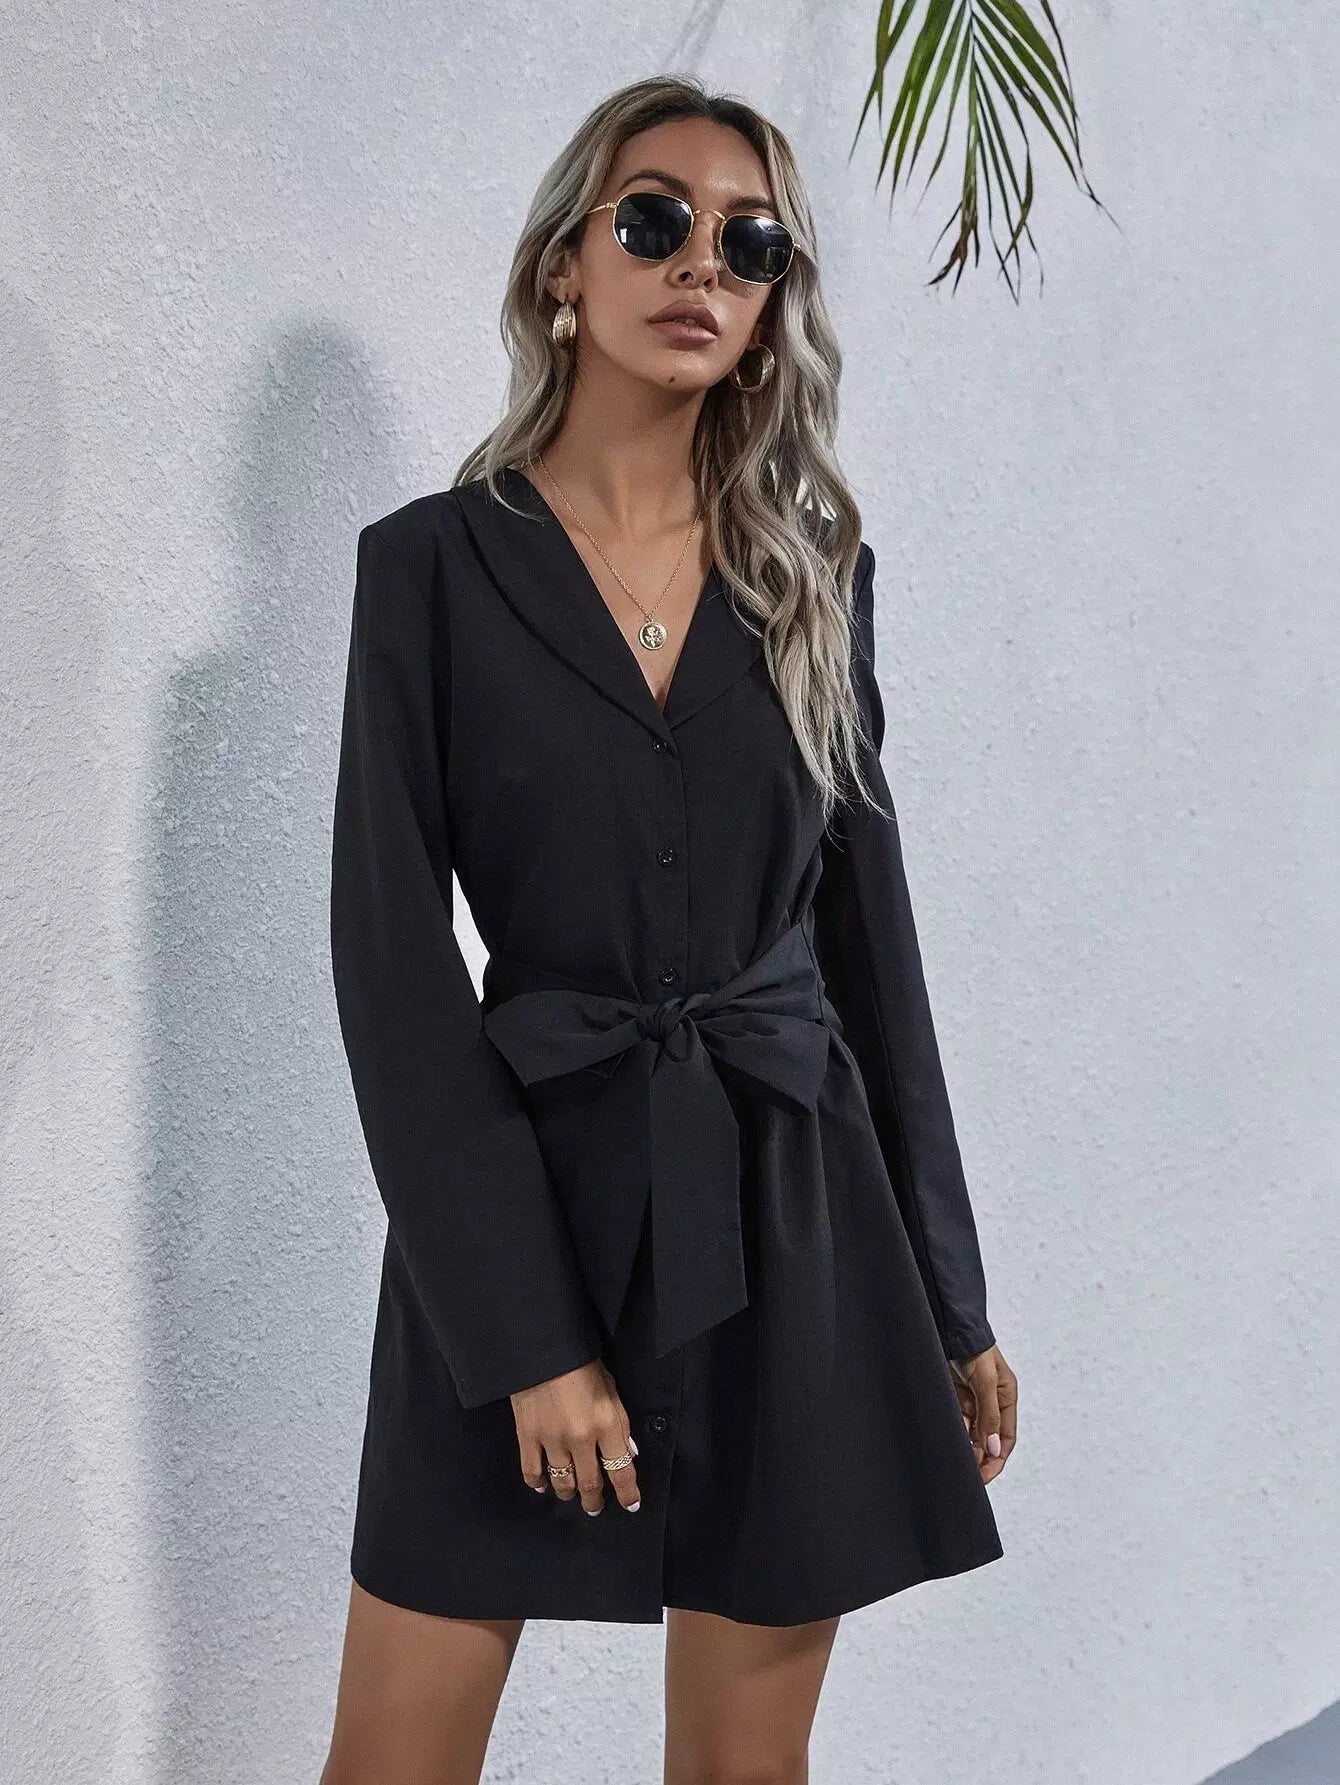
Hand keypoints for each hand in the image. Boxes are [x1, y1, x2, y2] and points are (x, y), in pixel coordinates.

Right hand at [511, 1358, 641, 1515]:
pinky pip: (532, 1472)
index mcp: (606, 1424)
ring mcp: (552, 1441)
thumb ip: (620, 1423)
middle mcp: (581, 1439)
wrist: (542, 1349)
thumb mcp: (611, 1389)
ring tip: (572, 1496)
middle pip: (590, 1483)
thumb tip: (628, 1453)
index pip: (621, 1470)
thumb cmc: (582, 1364)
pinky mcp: (527, 1437)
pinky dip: (538, 1484)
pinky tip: (543, 1486)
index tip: (631, 1505)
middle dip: (595, 1500)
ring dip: (569, 1494)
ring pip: (562, 1483)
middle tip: (595, 1507)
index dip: (628, 1493)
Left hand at [949, 1342, 1015, 1484]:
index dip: (996, 1459)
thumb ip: (989, 1415)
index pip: (1006, 1438)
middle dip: (979, 1456)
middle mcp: (991, 1402)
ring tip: (955, 1458)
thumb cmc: (974, 1350)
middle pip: (988, 1439)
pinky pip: (955, 1420)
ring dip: (964, 1445)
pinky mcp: (955, 1395)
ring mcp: (972, 1399)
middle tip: (966, 1474)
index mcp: (1006, 1398)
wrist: (949, 1327)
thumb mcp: (985, 1382)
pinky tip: (947, 1438)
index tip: (984, 1477)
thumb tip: (993, 1448)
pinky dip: (952, 1430)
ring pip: (970, 1432)